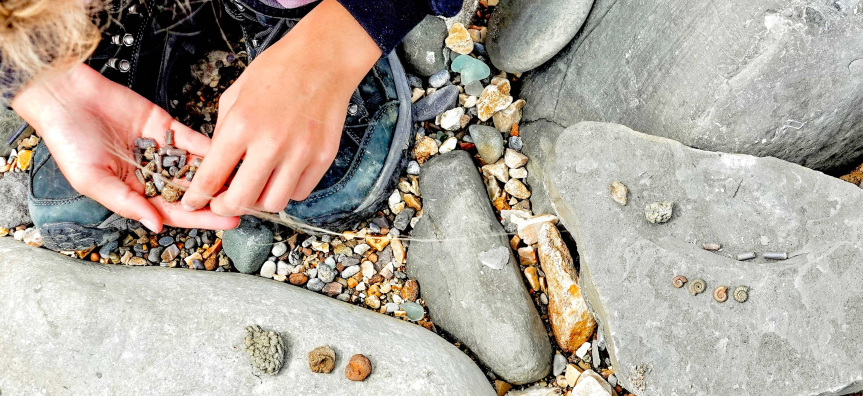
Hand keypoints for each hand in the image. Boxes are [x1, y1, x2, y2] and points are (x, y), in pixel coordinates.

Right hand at [11, 63, 239, 232]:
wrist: (64, 97)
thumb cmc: (68, 142)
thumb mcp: (92, 180)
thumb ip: (126, 202)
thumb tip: (155, 225)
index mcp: (134, 192)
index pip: (174, 211)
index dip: (201, 218)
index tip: (228, 221)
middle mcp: (151, 173)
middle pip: (191, 192)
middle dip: (219, 199)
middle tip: (247, 203)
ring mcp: (160, 150)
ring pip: (196, 166)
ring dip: (220, 174)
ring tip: (246, 181)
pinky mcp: (165, 126)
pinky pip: (191, 140)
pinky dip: (210, 147)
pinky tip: (231, 155)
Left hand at [181, 0, 381, 215]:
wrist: (323, 59)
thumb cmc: (278, 70)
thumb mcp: (235, 94)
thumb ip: (224, 131)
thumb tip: (218, 164)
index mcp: (242, 125)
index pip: (211, 177)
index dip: (197, 197)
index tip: (193, 203)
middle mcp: (271, 144)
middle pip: (241, 201)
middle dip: (226, 207)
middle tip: (224, 202)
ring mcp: (300, 153)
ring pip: (273, 204)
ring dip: (260, 201)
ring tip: (257, 187)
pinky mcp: (322, 157)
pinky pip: (300, 192)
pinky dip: (288, 190)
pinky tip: (282, 175)